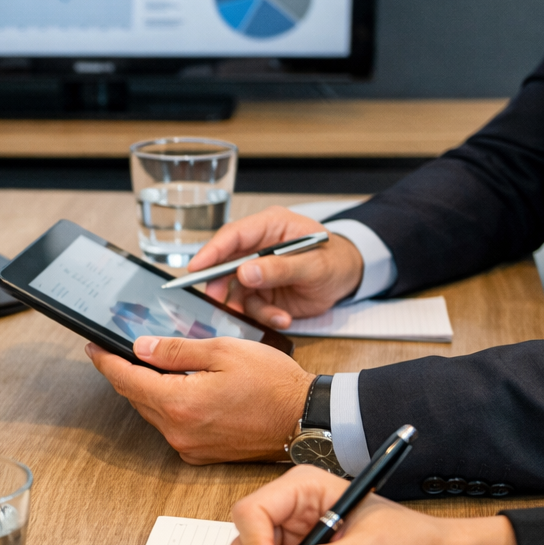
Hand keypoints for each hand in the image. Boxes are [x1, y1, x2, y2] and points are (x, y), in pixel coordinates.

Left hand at [86, 335, 311, 462]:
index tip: (93, 347)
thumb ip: (176, 351)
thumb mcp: (223, 352)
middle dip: (124, 372)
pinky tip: (173, 388)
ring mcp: (188, 446)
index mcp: (180, 403)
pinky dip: (165, 406)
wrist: (306, 419)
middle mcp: (178, 431)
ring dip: (145, 389)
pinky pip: (169, 426)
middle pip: (135, 397)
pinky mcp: (200, 453)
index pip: (126, 379)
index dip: (106, 361)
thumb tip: (140, 348)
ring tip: (146, 365)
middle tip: (116, 351)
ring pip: (151, 412)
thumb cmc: (273, 384)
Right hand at [185, 206, 365, 327]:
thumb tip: (245, 272)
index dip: (211, 252)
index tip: (195, 268)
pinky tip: (283, 317)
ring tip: (274, 314)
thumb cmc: (335, 260)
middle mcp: (257, 247)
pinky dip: (264, 316)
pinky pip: (250, 307)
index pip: (233, 236)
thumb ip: (279, 268)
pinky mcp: (261, 291)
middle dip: (223, 286)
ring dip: (249, 307)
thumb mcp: (313, 264)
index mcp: (269, 227)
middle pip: (224, 264)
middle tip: (221, 302)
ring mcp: (257, 270)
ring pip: (235, 291)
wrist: (348, 278)